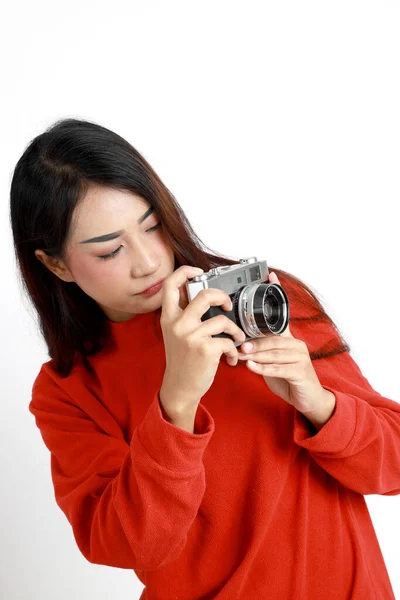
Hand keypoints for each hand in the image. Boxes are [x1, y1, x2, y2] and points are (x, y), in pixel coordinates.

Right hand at [160, 265, 245, 418]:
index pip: (170, 285)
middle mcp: (178, 324)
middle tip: (227, 305)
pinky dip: (233, 350)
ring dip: (235, 330)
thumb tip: (203, 296)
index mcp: (169, 317)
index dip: (185, 272)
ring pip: (222, 320)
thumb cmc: (182, 360)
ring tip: (236, 339)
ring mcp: (191, 336)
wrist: (180, 387)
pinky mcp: (205, 349)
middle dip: (222, 297)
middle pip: (205, 295)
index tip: (198, 272)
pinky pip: (228, 341)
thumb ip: (184, 315)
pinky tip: (231, 358)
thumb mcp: (175, 334)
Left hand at [237, 271, 331, 416]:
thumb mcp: (272, 362)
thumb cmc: (288, 379)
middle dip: (253, 342)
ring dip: (256, 355)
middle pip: (272, 338)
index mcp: (289, 339)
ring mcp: (300, 358)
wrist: (308, 400)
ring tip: (241, 355)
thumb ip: (259, 351)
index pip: (282, 314)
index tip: (270, 276)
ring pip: (274, 353)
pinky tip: (252, 368)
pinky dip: (263, 369)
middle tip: (237, 344)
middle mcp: (296, 344)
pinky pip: (278, 369)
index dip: (278, 294)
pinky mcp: (300, 372)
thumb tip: (240, 344)